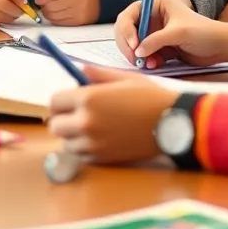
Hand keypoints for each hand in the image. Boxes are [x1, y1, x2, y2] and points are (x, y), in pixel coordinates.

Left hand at [36, 0, 99, 24]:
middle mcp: (76, 0)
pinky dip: (53, 19)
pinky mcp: (77, 22)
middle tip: (43, 4)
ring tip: (48, 9)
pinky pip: (58, 22)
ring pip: (53, 15)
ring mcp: (77, 12)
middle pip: (51, 6)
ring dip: (47, 13)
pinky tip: (54, 15)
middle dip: (44, 6)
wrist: (97, 2)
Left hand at [48, 65, 179, 163]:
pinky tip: (100, 139)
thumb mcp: (124, 78)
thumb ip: (98, 74)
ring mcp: (92, 143)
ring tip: (92, 127)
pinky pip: (80, 155)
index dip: (61, 100)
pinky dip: (84, 148)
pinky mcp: (101, 159)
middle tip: (77, 115)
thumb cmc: (150, 97)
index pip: (54, 101)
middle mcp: (86, 122)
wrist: (172, 123)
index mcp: (89, 98)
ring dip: (73, 135)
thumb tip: (79, 70)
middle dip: (63, 118)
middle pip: (55, 125)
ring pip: (65, 142)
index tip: (69, 101)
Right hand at [113, 0, 194, 66]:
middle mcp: (152, 18)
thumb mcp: (178, 33)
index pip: (130, 15)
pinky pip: (145, 55)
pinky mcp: (159, 48)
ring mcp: (155, 34)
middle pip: (128, 31)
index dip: (127, 30)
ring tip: (148, 64)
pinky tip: (154, 64)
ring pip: (135, 46)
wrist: (219, 47)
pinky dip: (146, 61)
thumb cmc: (202, 32)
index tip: (134, 44)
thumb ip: (156, 40)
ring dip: (137, 56)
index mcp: (156, 6)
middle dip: (129, 46)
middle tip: (135, 59)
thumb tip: (137, 52)